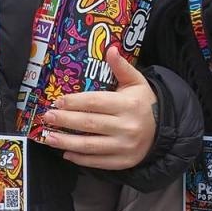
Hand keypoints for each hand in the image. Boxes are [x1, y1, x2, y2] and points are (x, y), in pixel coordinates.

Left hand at [36, 48, 158, 169]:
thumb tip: (111, 49)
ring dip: (66, 142)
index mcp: (128, 104)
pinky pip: (98, 161)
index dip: (74, 102)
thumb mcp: (136, 82)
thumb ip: (121, 67)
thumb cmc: (143, 102)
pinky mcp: (124, 161)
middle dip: (65, 121)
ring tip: (49, 138)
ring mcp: (125, 146)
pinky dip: (80, 159)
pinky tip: (66, 153)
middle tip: (47, 118)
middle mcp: (127, 126)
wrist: (164, 129)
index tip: (58, 102)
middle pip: (89, 123)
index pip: (95, 102)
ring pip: (90, 145)